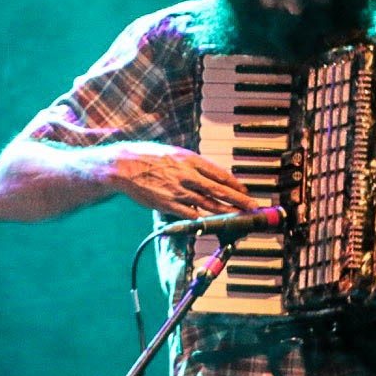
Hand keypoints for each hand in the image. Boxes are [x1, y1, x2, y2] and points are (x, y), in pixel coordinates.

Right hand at [105, 141, 258, 218]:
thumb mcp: (175, 153)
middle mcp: (188, 175)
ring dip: (225, 211)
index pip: (219, 174)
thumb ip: (192, 165)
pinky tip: (210, 222)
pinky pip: (189, 213)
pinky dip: (201, 218)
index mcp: (190, 160)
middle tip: (251, 205)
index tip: (245, 190)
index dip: (235, 184)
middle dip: (238, 199)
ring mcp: (178, 191)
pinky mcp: (168, 204)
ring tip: (237, 216)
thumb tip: (208, 174)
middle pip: (219, 190)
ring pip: (207, 204)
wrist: (124, 165)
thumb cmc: (149, 157)